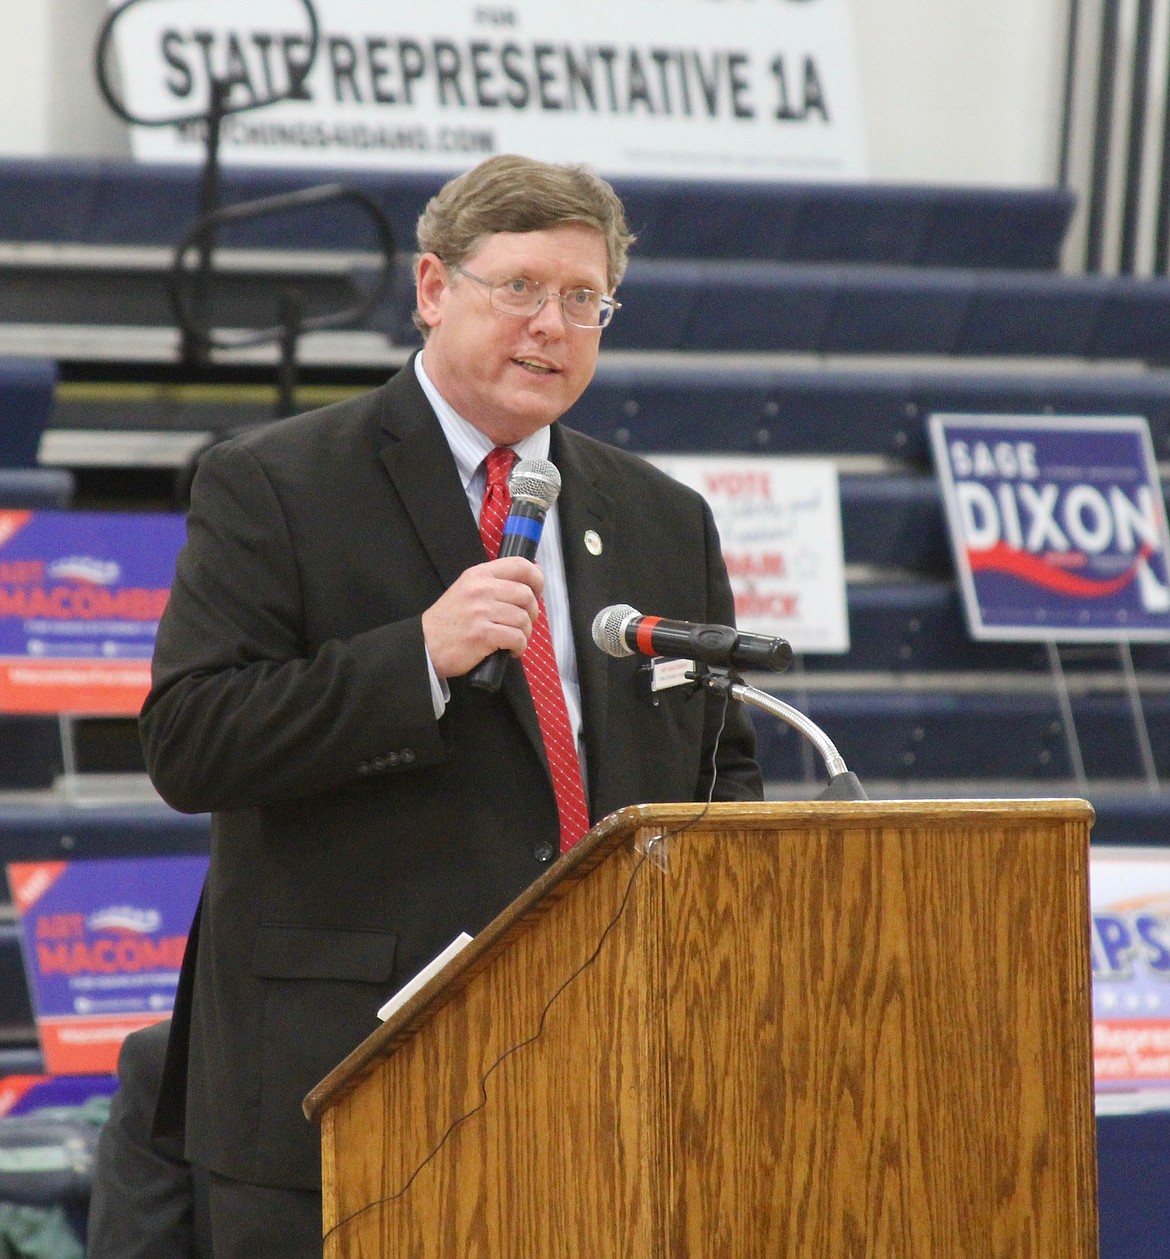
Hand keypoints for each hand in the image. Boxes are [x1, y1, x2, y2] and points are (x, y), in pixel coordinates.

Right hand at [422, 557, 543, 678]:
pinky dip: (519, 647)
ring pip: (523, 619)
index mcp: (478, 575)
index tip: (537, 592)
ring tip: (514, 639)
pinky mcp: (482, 634)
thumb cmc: (449, 621)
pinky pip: (516, 638)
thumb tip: (531, 577)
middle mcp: (480, 589)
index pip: (520, 565)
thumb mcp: (467, 590)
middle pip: (526, 595)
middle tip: (524, 623)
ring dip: (525, 633)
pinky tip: (510, 650)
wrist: (424, 644)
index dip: (537, 578)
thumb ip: (494, 583)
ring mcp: (481, 612)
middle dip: (532, 612)